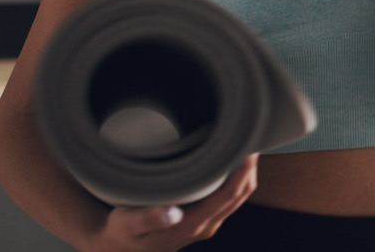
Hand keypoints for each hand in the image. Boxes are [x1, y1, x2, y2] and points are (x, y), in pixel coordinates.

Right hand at [88, 154, 258, 251]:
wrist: (123, 249)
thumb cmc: (125, 232)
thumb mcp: (129, 224)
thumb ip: (150, 218)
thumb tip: (172, 213)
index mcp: (192, 224)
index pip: (229, 195)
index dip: (243, 171)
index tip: (248, 146)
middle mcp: (206, 225)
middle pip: (241, 193)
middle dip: (250, 165)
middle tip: (251, 134)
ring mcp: (208, 223)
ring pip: (239, 195)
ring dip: (245, 170)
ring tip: (245, 142)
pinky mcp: (206, 219)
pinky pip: (230, 197)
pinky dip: (237, 177)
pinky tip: (232, 159)